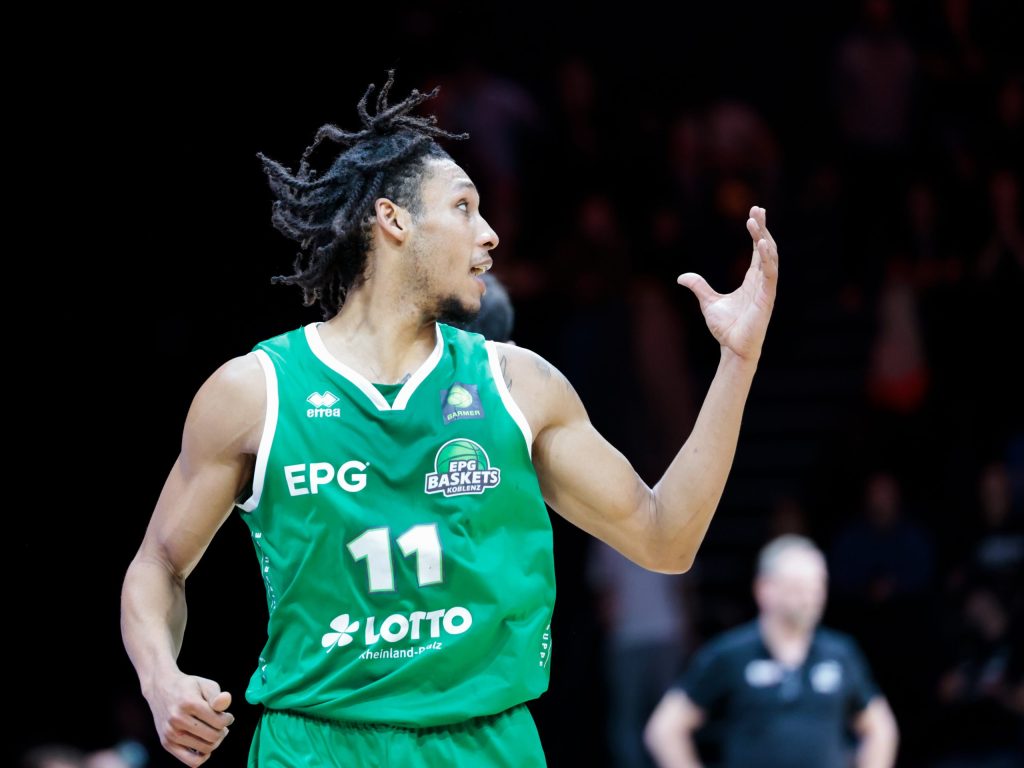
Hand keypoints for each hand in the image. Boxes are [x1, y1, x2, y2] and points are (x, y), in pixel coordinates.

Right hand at [145, 673, 233, 765]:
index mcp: (189, 703)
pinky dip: (203, 756)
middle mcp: (177, 719)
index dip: (228, 719)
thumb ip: (217, 695)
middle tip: (221, 724)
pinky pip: (191, 761)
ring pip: (205, 749)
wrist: (161, 689)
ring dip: (214, 741)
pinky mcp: (166, 744)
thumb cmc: (188, 687)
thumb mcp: (205, 684)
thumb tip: (226, 701)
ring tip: (213, 731)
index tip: (227, 715)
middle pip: (213, 736)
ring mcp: (170, 733)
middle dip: (222, 731)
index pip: (218, 721)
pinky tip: (205, 744)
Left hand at [678, 206, 778, 361]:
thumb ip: (699, 286)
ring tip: (756, 221)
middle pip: (766, 248)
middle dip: (763, 228)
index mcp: (751, 279)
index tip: (754, 213)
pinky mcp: (767, 298)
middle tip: (758, 209)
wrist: (732, 348)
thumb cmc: (725, 328)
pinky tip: (762, 243)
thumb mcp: (708, 302)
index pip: (757, 250)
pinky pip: (770, 274)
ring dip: (764, 238)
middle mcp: (761, 281)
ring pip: (770, 257)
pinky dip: (767, 258)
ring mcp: (766, 289)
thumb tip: (682, 277)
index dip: (757, 231)